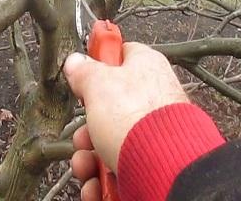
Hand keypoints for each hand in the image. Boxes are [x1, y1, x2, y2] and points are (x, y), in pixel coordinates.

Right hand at [63, 42, 187, 200]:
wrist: (164, 168)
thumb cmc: (138, 120)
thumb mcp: (98, 83)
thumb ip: (84, 70)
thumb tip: (75, 61)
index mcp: (145, 67)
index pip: (120, 55)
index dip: (98, 64)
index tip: (81, 75)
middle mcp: (150, 100)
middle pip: (106, 110)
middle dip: (85, 131)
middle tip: (83, 138)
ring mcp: (151, 134)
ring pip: (107, 143)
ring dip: (88, 159)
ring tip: (87, 167)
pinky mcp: (150, 162)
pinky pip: (118, 168)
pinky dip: (103, 180)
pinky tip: (98, 185)